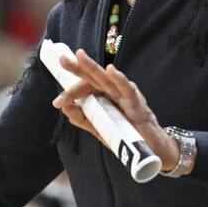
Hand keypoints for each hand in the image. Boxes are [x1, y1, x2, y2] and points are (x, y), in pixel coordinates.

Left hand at [51, 49, 180, 170]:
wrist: (150, 150)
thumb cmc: (125, 135)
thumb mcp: (98, 128)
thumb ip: (82, 118)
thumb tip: (64, 107)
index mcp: (103, 96)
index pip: (85, 88)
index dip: (70, 92)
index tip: (56, 102)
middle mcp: (113, 92)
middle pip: (93, 77)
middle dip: (78, 67)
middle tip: (62, 59)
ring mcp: (125, 96)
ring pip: (107, 79)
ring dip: (94, 67)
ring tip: (80, 56)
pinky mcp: (137, 104)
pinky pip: (128, 90)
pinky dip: (120, 80)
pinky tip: (111, 70)